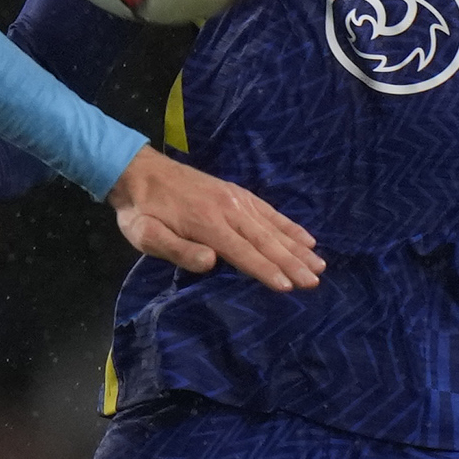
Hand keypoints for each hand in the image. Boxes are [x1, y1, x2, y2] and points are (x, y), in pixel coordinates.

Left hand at [108, 147, 323, 290]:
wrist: (138, 170)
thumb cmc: (140, 211)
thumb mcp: (145, 234)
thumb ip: (177, 249)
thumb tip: (212, 261)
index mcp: (206, 223)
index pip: (242, 252)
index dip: (266, 270)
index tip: (289, 287)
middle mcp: (228, 209)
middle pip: (265, 240)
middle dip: (292, 263)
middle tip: (315, 283)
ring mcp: (235, 198)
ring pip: (272, 226)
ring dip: (297, 247)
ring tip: (320, 265)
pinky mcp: (237, 192)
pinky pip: (269, 211)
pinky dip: (290, 225)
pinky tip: (307, 238)